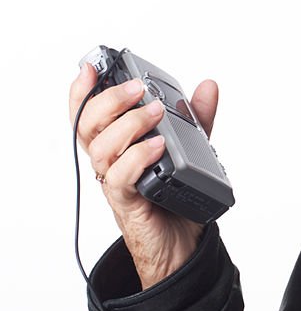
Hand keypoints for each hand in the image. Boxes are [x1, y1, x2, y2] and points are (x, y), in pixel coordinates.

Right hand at [69, 63, 218, 289]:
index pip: (88, 115)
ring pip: (102, 149)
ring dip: (128, 125)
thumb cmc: (177, 195)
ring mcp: (116, 182)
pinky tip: (157, 146)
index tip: (91, 67)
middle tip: (137, 88)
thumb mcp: (190, 148)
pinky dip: (137, 157)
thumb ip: (195, 118)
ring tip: (155, 113)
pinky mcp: (128, 202)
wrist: (183, 243)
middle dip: (110, 101)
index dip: (83, 91)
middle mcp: (110, 163)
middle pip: (89, 126)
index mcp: (117, 146)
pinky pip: (121, 178)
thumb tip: (208, 87)